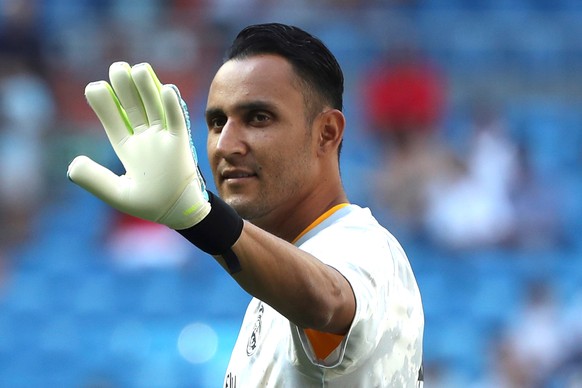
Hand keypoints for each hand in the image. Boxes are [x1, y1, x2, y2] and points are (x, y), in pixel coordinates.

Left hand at [67, 62, 210, 229]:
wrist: (180, 213)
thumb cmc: (150, 204)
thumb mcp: (117, 195)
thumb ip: (94, 180)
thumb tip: (73, 162)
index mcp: (127, 149)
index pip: (113, 121)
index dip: (104, 105)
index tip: (95, 88)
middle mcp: (145, 139)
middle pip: (134, 108)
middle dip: (125, 88)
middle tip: (117, 68)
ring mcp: (164, 140)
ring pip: (154, 109)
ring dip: (147, 89)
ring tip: (137, 69)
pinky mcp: (181, 144)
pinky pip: (177, 122)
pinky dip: (173, 106)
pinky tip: (167, 89)